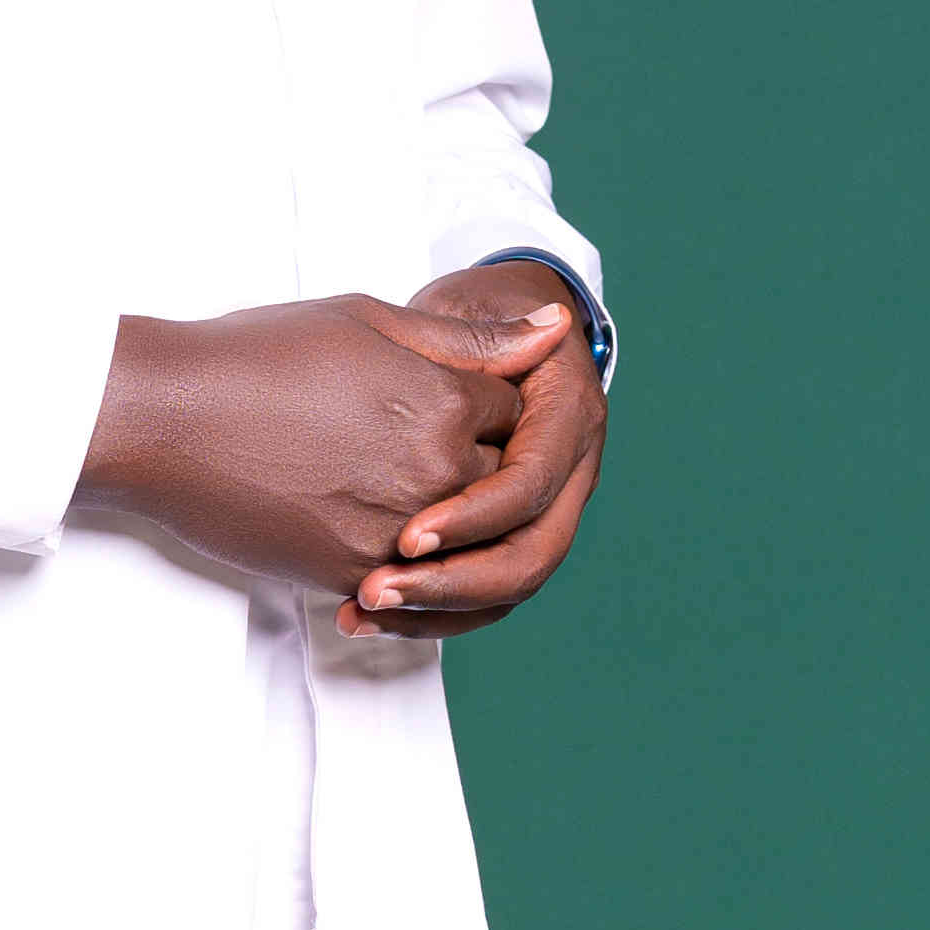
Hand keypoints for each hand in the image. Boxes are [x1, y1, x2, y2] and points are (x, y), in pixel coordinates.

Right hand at [74, 289, 549, 611]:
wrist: (167, 420)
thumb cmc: (259, 355)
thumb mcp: (370, 322)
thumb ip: (471, 339)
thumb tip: (558, 333)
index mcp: (448, 401)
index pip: (514, 413)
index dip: (478, 400)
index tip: (429, 395)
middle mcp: (437, 472)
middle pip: (499, 480)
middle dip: (466, 462)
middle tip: (398, 439)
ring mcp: (398, 532)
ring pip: (459, 538)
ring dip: (435, 516)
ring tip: (374, 478)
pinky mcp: (353, 575)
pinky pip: (410, 583)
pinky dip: (397, 561)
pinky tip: (350, 516)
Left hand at [338, 256, 607, 639]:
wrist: (484, 328)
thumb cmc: (474, 312)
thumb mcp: (466, 317)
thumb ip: (490, 338)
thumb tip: (551, 323)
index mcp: (570, 420)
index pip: (529, 487)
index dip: (471, 517)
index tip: (407, 537)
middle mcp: (570, 474)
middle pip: (530, 557)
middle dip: (453, 584)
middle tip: (376, 589)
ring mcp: (544, 510)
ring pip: (508, 587)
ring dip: (435, 612)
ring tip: (358, 612)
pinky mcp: (506, 534)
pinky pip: (482, 593)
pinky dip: (429, 613)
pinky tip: (365, 617)